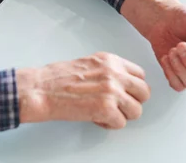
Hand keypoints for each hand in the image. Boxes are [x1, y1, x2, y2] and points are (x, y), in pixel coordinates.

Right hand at [17, 52, 150, 128]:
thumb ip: (108, 71)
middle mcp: (115, 73)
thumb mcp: (89, 63)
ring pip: (136, 110)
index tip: (126, 93)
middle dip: (133, 102)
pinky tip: (96, 119)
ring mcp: (112, 91)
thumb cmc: (57, 78)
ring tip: (105, 113)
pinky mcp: (106, 109)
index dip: (133, 87)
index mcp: (111, 61)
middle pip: (144, 92)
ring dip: (122, 115)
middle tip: (118, 106)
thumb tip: (123, 83)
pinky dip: (109, 125)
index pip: (140, 74)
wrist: (41, 89)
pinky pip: (121, 123)